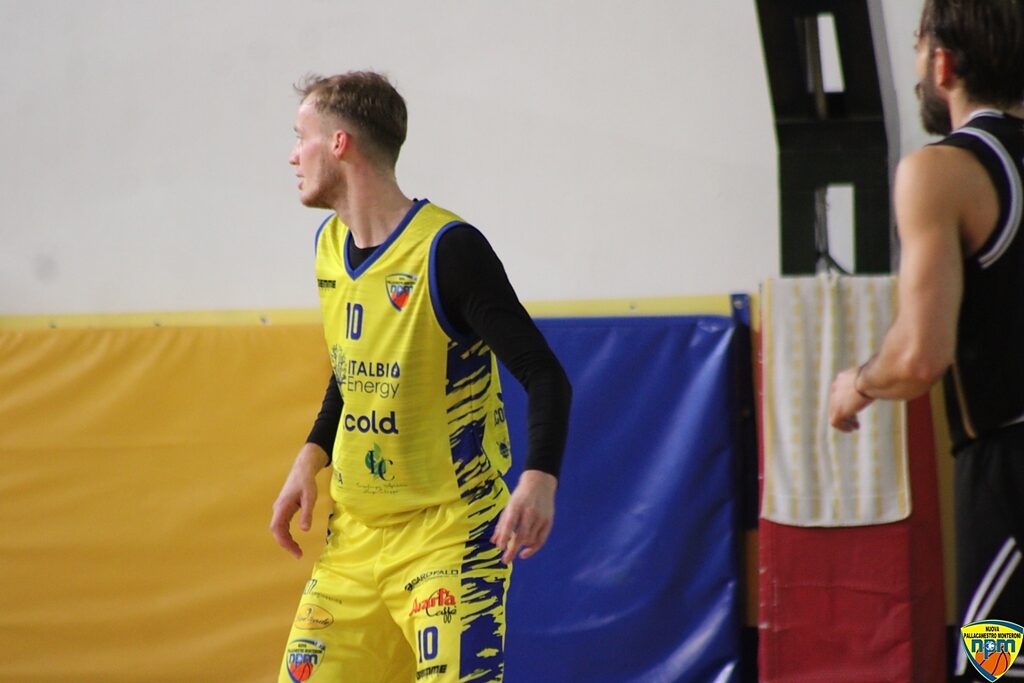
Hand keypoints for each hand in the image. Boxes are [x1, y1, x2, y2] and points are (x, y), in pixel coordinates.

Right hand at [270, 443, 327, 558]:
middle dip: (286, 544)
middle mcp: (278, 509)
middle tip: (299, 554)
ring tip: (298, 550)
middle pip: (277, 532)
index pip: (278, 529)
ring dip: (286, 541)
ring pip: (279, 529)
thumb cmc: (307, 482)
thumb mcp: (310, 497)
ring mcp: (280, 509)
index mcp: (282, 507)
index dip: (284, 542)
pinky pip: (282, 525)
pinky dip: (287, 535)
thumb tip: (305, 530)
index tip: (296, 552)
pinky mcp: (284, 509)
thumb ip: (307, 513)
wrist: (302, 468)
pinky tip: (295, 540)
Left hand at [491, 469, 556, 563]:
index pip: (510, 524)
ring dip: (521, 546)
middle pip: (521, 536)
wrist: (540, 483)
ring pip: (530, 539)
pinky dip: (532, 549)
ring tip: (514, 546)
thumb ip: (502, 524)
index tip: (500, 548)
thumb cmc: (520, 496)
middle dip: (512, 550)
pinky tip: (524, 553)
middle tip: (505, 561)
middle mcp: (529, 512)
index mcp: (517, 506)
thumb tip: (494, 542)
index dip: (505, 537)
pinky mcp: (549, 521)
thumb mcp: (509, 506)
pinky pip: (541, 540)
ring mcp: (540, 517)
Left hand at [829, 367, 873, 431]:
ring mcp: (835, 400)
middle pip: (837, 403)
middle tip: (856, 420)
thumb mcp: (874, 375)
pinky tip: (851, 430)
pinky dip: (843, 427)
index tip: (856, 407)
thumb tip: (887, 380)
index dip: (848, 401)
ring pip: (835, 413)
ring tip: (855, 427)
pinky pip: (835, 422)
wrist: (871, 379)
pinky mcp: (838, 411)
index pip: (841, 392)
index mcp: (842, 378)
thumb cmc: (879, 375)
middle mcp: (836, 388)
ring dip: (845, 421)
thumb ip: (874, 380)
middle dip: (846, 412)